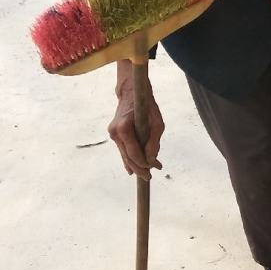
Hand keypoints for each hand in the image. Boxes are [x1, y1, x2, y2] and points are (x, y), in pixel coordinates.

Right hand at [109, 60, 164, 177]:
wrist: (131, 92)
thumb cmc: (146, 105)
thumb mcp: (157, 123)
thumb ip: (154, 142)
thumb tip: (151, 160)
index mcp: (123, 128)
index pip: (133, 153)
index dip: (144, 164)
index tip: (154, 169)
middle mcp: (115, 132)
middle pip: (128, 158)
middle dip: (139, 168)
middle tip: (150, 177)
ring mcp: (113, 134)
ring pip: (125, 155)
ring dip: (136, 165)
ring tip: (147, 173)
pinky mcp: (114, 135)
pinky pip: (123, 150)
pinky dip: (130, 159)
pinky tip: (133, 169)